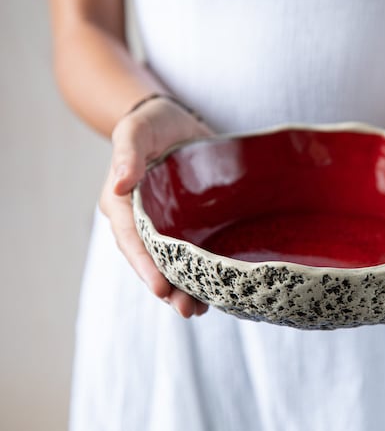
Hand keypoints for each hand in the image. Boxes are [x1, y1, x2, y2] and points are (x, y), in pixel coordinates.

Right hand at [99, 96, 213, 317]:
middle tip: (186, 310)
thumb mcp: (137, 131)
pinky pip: (194, 251)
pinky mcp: (190, 223)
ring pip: (174, 263)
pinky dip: (203, 271)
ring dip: (185, 288)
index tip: (160, 287)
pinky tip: (218, 290)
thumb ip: (128, 154)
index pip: (132, 240)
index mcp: (123, 205)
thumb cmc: (152, 123)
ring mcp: (168, 225)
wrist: (176, 120)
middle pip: (152, 261)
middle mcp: (143, 222)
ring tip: (200, 310)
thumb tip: (119, 184)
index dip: (145, 265)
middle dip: (168, 287)